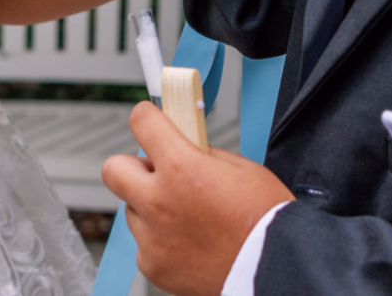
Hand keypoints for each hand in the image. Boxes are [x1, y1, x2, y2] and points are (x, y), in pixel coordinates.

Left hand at [102, 102, 294, 295]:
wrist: (278, 272)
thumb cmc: (267, 221)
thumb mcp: (241, 169)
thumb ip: (202, 153)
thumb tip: (182, 145)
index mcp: (182, 169)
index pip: (141, 123)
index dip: (147, 118)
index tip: (150, 121)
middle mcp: (159, 202)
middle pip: (113, 168)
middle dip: (133, 167)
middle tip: (157, 174)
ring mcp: (153, 238)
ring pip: (132, 209)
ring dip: (150, 207)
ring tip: (187, 217)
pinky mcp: (153, 266)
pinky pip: (144, 243)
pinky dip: (160, 241)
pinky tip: (189, 243)